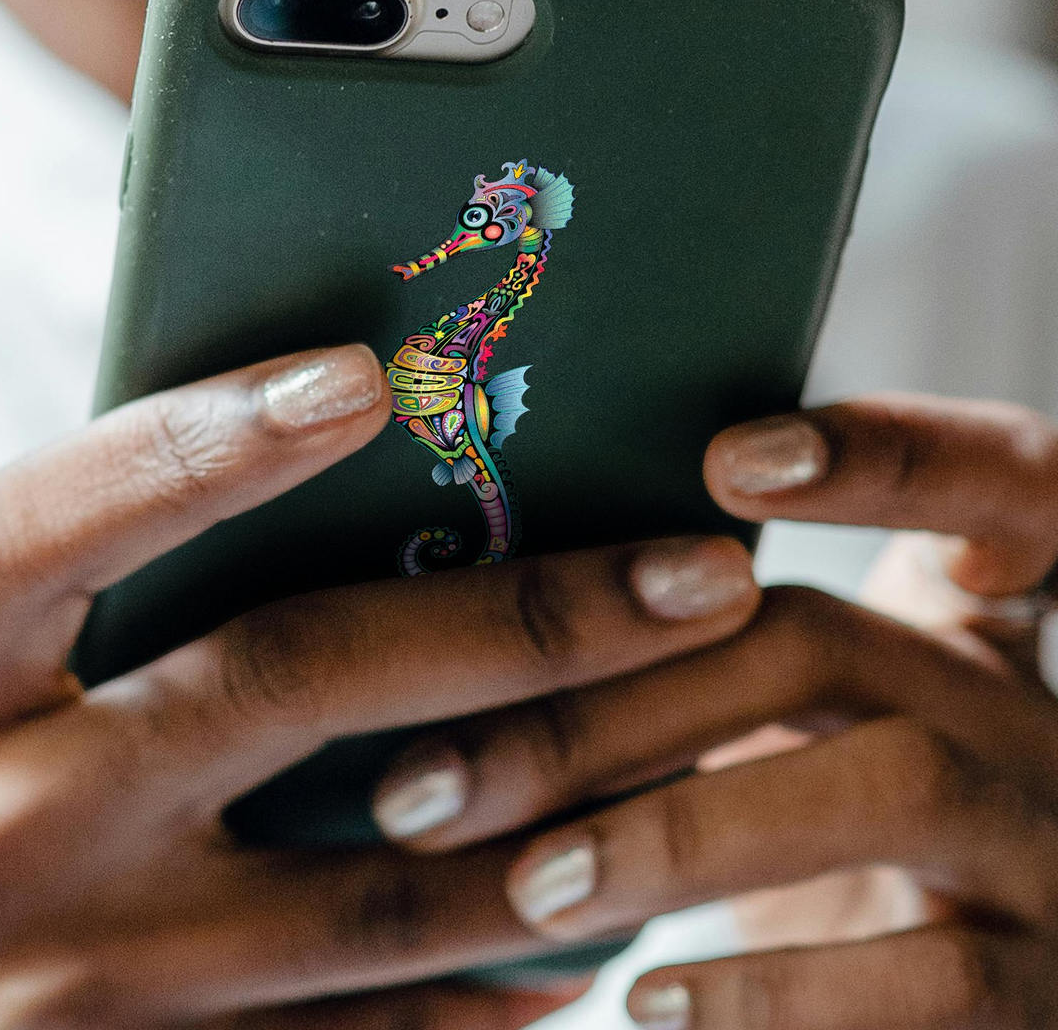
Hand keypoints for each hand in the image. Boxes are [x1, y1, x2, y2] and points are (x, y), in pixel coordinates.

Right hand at [0, 343, 760, 1028]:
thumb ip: (110, 602)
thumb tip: (329, 477)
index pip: (49, 523)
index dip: (202, 438)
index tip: (368, 372)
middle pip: (288, 683)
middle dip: (524, 622)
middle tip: (701, 572)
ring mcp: (72, 998)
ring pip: (374, 891)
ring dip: (564, 809)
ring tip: (712, 729)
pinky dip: (492, 978)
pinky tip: (594, 918)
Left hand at [370, 395, 1057, 1028]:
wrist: (967, 998)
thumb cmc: (832, 826)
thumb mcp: (802, 729)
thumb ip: (705, 659)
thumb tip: (473, 613)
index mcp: (959, 622)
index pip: (990, 478)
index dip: (888, 451)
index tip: (729, 459)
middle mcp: (1015, 707)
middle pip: (823, 640)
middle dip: (617, 699)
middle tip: (432, 779)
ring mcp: (1048, 844)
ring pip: (888, 784)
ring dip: (682, 831)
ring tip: (529, 886)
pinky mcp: (1047, 991)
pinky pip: (933, 981)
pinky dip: (774, 992)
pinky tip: (648, 1000)